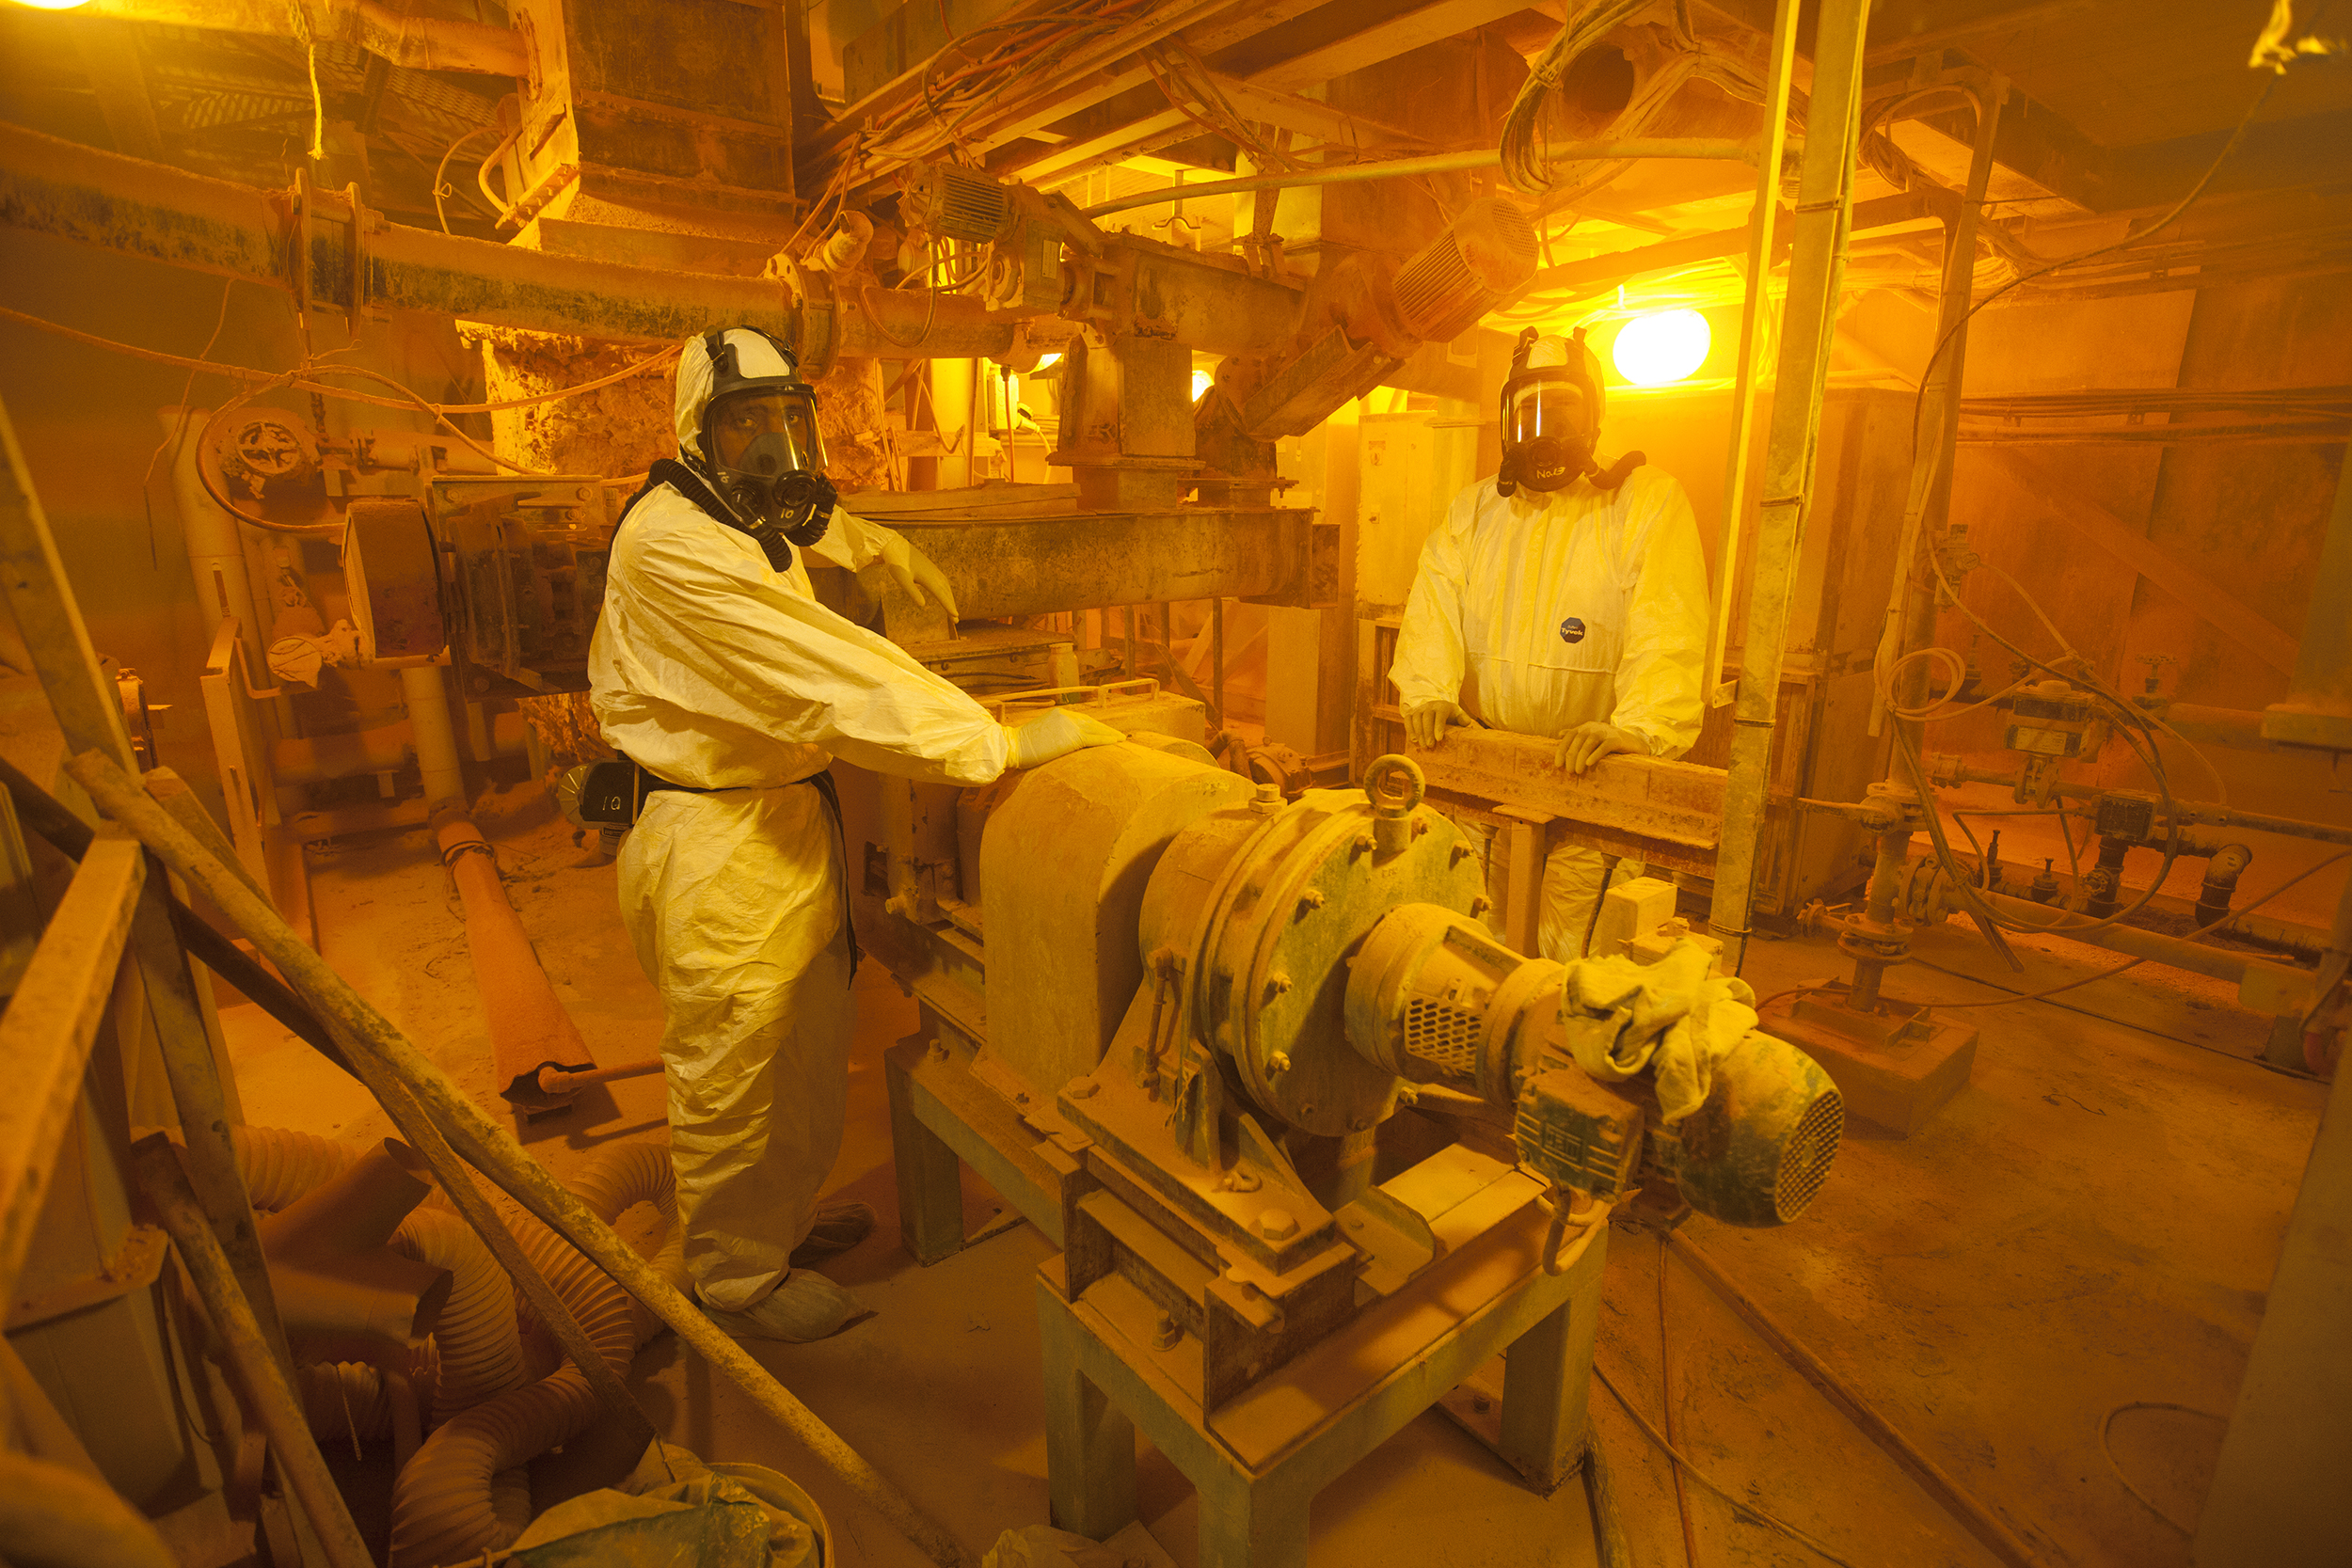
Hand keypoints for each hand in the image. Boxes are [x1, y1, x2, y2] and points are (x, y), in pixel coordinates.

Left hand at [886, 542, 959, 620]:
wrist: (895, 546)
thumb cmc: (896, 563)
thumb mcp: (902, 579)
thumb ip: (912, 592)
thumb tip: (922, 605)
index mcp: (927, 577)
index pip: (941, 595)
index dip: (948, 606)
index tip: (955, 616)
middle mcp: (933, 574)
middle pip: (946, 592)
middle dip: (951, 606)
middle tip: (956, 621)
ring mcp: (933, 570)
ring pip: (946, 587)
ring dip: (950, 599)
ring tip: (952, 611)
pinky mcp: (931, 568)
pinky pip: (943, 581)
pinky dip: (947, 591)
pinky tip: (946, 595)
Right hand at [1005, 708, 1124, 768]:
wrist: (1010, 746)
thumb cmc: (1018, 748)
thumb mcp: (1039, 739)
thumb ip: (1053, 738)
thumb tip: (1059, 748)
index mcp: (1057, 715)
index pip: (1081, 720)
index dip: (1094, 726)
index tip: (1104, 732)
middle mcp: (1065, 716)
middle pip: (1091, 722)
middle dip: (1105, 729)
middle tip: (1118, 735)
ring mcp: (1069, 725)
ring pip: (1095, 729)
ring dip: (1110, 735)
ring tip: (1121, 740)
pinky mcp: (1071, 736)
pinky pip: (1094, 739)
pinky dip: (1107, 740)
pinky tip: (1116, 743)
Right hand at [1403, 700, 1473, 748]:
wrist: (1438, 708)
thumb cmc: (1450, 715)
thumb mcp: (1459, 715)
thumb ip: (1464, 719)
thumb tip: (1466, 723)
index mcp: (1443, 706)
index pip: (1440, 714)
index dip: (1439, 726)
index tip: (1439, 739)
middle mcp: (1430, 705)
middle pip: (1426, 716)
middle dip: (1427, 732)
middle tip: (1430, 746)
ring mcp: (1420, 708)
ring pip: (1416, 718)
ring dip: (1418, 733)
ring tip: (1423, 745)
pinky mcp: (1411, 712)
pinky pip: (1407, 719)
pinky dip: (1409, 729)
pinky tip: (1414, 740)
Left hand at [1556, 722, 1643, 774]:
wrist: (1633, 742)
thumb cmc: (1608, 742)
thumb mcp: (1591, 738)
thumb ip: (1576, 736)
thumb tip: (1560, 734)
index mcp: (1585, 727)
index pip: (1569, 736)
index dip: (1562, 750)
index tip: (1558, 764)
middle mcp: (1594, 727)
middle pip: (1578, 740)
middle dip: (1571, 756)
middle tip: (1569, 771)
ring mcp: (1606, 732)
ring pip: (1589, 742)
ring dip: (1580, 757)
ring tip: (1577, 771)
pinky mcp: (1616, 739)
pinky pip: (1604, 746)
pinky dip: (1595, 755)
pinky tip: (1589, 764)